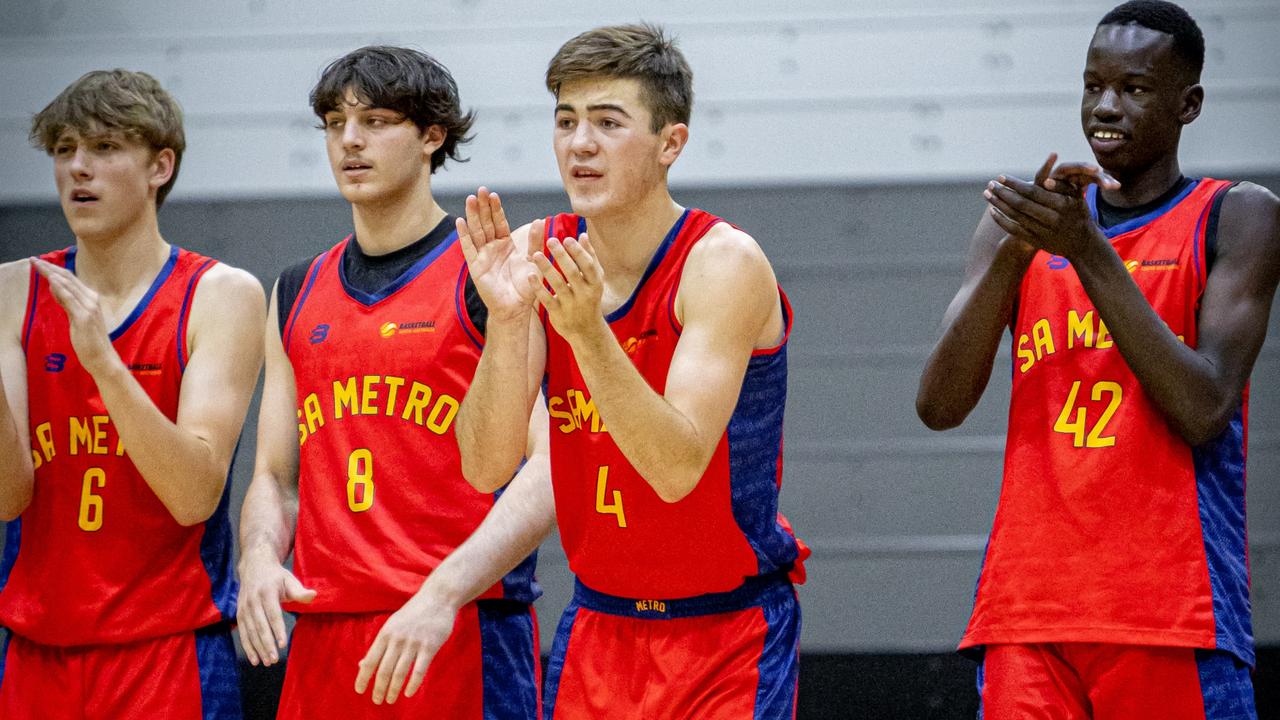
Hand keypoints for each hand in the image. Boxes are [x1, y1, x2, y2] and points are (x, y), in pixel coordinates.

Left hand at [32, 258, 118, 376]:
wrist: (102, 358)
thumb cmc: (90, 341)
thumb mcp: (76, 318)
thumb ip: (67, 302)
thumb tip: (55, 287)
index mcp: (91, 298)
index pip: (71, 279)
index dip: (55, 269)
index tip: (40, 263)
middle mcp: (92, 299)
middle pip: (68, 278)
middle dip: (49, 268)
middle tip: (34, 260)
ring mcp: (89, 307)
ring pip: (68, 285)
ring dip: (51, 273)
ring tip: (38, 265)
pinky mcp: (84, 316)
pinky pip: (70, 299)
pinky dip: (60, 288)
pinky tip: (51, 280)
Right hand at [236, 549, 315, 665]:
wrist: (254, 566)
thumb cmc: (277, 576)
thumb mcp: (289, 580)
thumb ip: (300, 591)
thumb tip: (314, 595)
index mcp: (267, 592)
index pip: (272, 614)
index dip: (277, 630)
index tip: (283, 644)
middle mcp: (253, 601)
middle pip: (260, 626)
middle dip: (266, 644)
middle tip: (274, 660)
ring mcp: (244, 608)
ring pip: (250, 632)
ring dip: (257, 648)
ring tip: (267, 662)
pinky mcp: (239, 614)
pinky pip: (243, 633)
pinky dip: (248, 647)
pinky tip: (254, 659)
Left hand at [354, 591, 459, 704]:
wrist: (438, 598)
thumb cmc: (413, 613)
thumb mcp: (392, 626)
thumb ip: (379, 645)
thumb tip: (362, 664)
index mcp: (385, 634)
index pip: (370, 661)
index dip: (363, 678)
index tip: (360, 691)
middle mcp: (397, 640)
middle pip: (384, 670)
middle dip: (379, 688)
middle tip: (377, 700)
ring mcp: (414, 643)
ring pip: (400, 673)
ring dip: (393, 689)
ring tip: (390, 700)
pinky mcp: (430, 647)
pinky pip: (419, 671)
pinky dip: (413, 684)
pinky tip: (408, 693)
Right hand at [456, 188, 540, 322]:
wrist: (516, 307)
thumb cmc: (526, 286)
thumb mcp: (534, 260)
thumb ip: (535, 241)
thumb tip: (540, 221)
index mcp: (506, 244)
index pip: (499, 222)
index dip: (496, 209)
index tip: (493, 194)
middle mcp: (492, 247)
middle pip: (485, 223)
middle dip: (483, 207)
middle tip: (480, 190)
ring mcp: (482, 256)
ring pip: (476, 232)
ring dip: (472, 216)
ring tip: (470, 199)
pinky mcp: (476, 267)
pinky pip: (469, 249)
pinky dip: (464, 236)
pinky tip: (460, 222)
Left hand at [531, 234, 605, 343]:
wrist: (586, 331)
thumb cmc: (589, 298)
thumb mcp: (594, 280)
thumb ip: (590, 257)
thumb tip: (583, 235)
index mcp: (595, 284)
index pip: (588, 266)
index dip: (579, 252)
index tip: (567, 239)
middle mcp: (585, 295)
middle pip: (573, 273)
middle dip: (561, 256)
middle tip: (550, 240)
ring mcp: (571, 305)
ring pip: (558, 285)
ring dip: (547, 268)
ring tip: (536, 254)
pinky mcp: (558, 314)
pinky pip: (547, 299)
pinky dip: (538, 288)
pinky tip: (530, 275)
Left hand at [983, 154, 1114, 259]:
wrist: (1082, 244)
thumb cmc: (1078, 213)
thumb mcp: (1076, 197)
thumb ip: (1061, 186)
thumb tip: (1045, 180)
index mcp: (1061, 205)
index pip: (1033, 192)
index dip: (1015, 184)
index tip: (1002, 176)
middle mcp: (1052, 219)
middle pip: (1021, 204)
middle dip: (1003, 193)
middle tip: (991, 183)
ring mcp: (1043, 232)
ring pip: (1015, 217)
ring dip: (998, 204)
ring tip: (987, 193)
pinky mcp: (1036, 242)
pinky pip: (1014, 230)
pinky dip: (1001, 220)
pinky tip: (992, 211)